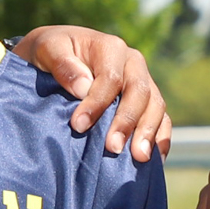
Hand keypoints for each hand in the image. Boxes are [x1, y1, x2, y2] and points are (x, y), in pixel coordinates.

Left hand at [12, 26, 172, 161]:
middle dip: (127, 122)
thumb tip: (83, 88)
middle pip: (139, 92)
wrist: (57, 56)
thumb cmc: (50, 53)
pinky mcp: (147, 101)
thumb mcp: (46, 49)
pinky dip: (160, 139)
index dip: (97, 103)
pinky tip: (153, 160)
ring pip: (155, 106)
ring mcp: (143, 82)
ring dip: (148, 133)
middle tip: (113, 148)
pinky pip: (162, 119)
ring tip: (138, 158)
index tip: (78, 126)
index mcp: (110, 48)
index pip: (111, 77)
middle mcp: (133, 63)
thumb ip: (62, 65)